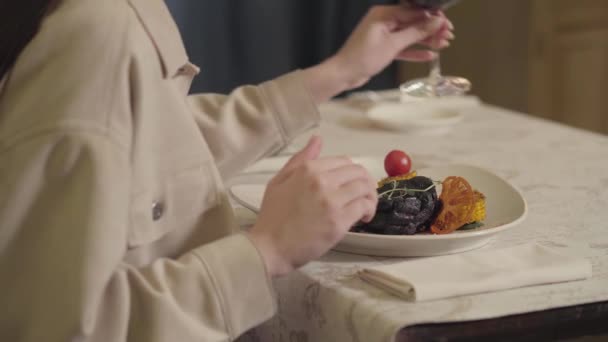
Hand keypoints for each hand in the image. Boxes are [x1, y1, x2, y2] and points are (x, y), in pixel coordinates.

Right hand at [248, 136, 377, 276]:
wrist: (269, 247)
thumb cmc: (273, 216)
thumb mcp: (279, 181)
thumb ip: (299, 160)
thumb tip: (317, 139)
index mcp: (308, 169)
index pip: (343, 161)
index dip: (351, 172)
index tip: (350, 184)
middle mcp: (322, 180)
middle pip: (358, 172)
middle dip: (365, 182)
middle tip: (363, 196)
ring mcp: (331, 201)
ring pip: (365, 188)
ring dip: (370, 196)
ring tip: (365, 208)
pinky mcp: (339, 221)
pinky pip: (364, 206)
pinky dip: (368, 210)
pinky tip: (363, 218)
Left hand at [301, 6, 452, 102]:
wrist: (344, 74)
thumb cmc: (363, 57)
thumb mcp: (393, 44)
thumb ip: (415, 32)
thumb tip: (435, 22)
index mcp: (383, 14)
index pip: (413, 11)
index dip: (432, 17)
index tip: (447, 24)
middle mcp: (383, 21)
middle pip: (413, 22)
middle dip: (431, 29)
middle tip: (449, 35)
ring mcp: (383, 35)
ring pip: (409, 35)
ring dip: (426, 40)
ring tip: (444, 45)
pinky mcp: (382, 48)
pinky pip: (402, 47)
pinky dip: (414, 51)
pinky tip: (430, 55)